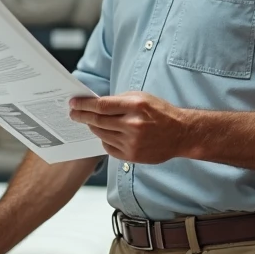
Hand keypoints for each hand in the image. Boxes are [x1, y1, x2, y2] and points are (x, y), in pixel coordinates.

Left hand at [68, 92, 192, 163]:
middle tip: (73, 113)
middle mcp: (133, 125)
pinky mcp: (132, 156)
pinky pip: (109, 148)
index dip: (84, 105)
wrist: (181, 134)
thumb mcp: (142, 97)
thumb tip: (96, 103)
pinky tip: (106, 134)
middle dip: (82, 116)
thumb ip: (119, 100)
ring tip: (89, 123)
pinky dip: (104, 140)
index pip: (101, 106)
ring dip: (93, 128)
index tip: (73, 103)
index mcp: (135, 106)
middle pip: (98, 121)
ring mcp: (132, 142)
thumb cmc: (161, 112)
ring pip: (101, 135)